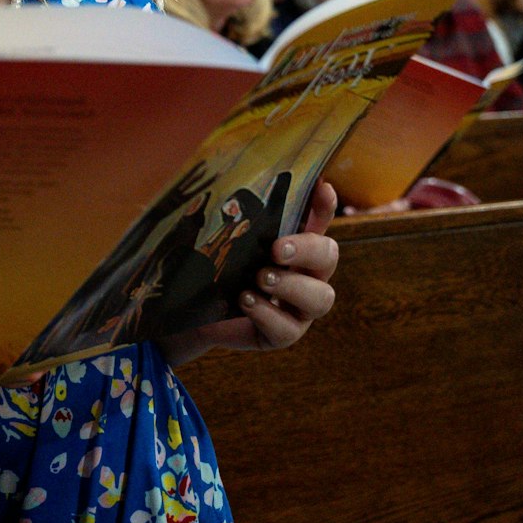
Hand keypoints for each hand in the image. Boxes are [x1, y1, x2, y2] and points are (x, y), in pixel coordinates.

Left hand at [159, 181, 339, 363]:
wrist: (193, 313)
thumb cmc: (214, 271)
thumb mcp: (222, 243)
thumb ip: (233, 222)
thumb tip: (220, 189)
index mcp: (295, 248)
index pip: (320, 221)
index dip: (325, 206)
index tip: (321, 188)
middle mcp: (306, 276)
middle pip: (329, 257)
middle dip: (307, 250)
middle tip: (275, 249)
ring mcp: (299, 309)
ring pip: (320, 298)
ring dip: (291, 286)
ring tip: (260, 278)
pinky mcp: (283, 334)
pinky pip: (288, 329)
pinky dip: (268, 313)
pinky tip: (246, 300)